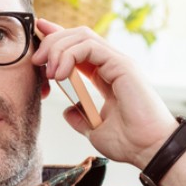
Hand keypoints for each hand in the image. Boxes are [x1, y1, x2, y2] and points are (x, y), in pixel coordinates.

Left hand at [33, 19, 178, 167]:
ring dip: (58, 48)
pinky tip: (60, 74)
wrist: (149, 150)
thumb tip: (68, 111)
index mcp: (107, 75)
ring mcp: (118, 62)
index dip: (57, 38)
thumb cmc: (130, 142)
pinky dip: (70, 55)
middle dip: (52, 41)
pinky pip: (90, 46)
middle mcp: (112, 64)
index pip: (79, 48)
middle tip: (36, 60)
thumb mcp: (95, 130)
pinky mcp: (122, 65)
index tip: (38, 36)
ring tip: (47, 71)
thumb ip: (80, 118)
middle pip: (78, 36)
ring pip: (82, 36)